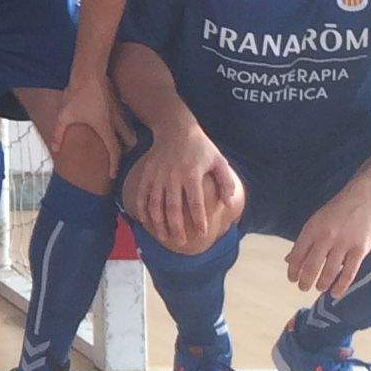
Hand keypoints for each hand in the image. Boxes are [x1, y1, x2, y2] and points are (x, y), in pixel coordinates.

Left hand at [43, 76, 129, 174]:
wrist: (88, 71)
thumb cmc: (76, 94)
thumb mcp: (64, 116)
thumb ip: (59, 133)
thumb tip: (55, 149)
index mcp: (104, 128)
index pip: (114, 152)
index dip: (114, 166)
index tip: (113, 176)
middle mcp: (114, 121)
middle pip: (128, 140)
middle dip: (127, 151)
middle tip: (121, 160)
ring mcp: (117, 110)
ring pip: (127, 128)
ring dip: (126, 137)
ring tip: (121, 145)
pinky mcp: (116, 102)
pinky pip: (123, 118)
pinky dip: (122, 125)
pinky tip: (114, 124)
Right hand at [126, 120, 239, 251]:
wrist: (175, 128)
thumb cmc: (200, 147)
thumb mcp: (218, 160)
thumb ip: (226, 182)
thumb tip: (228, 202)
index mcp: (192, 174)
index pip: (196, 203)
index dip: (199, 220)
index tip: (202, 234)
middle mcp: (173, 176)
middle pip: (173, 208)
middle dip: (177, 228)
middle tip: (181, 242)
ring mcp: (158, 175)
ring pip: (155, 204)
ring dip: (158, 223)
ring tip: (164, 237)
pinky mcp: (147, 173)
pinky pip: (142, 195)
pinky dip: (143, 210)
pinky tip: (146, 222)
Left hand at [284, 183, 370, 297]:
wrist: (363, 198)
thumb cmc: (336, 212)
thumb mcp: (315, 221)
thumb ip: (303, 242)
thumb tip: (288, 260)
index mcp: (312, 229)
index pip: (297, 254)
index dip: (293, 270)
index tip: (292, 279)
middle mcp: (326, 237)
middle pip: (312, 266)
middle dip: (305, 280)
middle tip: (303, 288)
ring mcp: (344, 244)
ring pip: (330, 271)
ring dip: (322, 284)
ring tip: (319, 289)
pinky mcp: (360, 250)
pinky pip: (349, 273)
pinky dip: (341, 286)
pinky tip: (335, 293)